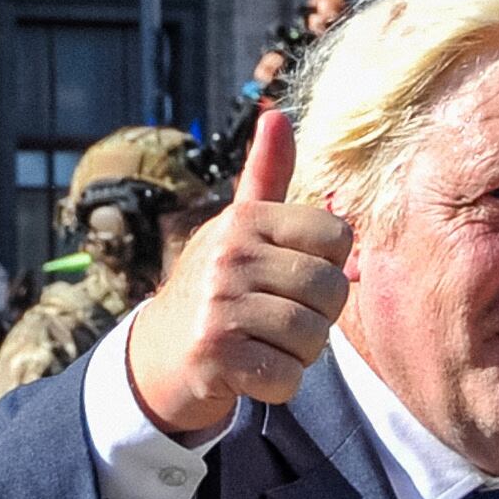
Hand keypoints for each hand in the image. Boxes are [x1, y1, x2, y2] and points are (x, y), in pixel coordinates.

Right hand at [125, 105, 351, 439]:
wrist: (160, 354)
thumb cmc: (218, 285)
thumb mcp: (239, 227)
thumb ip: (266, 176)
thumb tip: (278, 115)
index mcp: (245, 220)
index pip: (338, 237)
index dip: (329, 266)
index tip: (292, 277)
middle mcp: (229, 255)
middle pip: (332, 290)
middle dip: (318, 316)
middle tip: (278, 318)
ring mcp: (219, 305)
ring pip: (314, 338)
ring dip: (299, 353)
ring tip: (264, 342)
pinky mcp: (214, 355)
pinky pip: (288, 377)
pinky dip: (279, 384)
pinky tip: (251, 371)